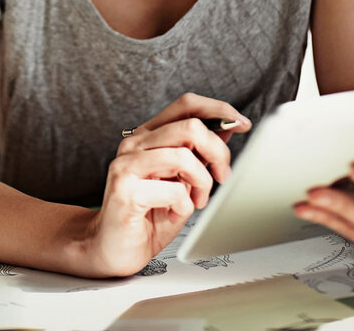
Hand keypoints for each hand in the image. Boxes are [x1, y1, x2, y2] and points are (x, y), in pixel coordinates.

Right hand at [77, 93, 250, 276]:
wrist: (112, 249)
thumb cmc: (147, 217)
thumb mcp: (182, 181)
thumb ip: (198, 155)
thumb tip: (226, 131)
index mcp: (148, 136)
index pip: (186, 105)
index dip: (219, 111)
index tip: (241, 124)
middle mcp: (134, 144)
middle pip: (191, 127)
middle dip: (218, 153)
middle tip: (222, 177)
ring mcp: (126, 165)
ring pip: (184, 157)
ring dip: (202, 183)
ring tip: (195, 201)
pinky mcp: (125, 190)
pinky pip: (173, 190)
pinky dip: (184, 206)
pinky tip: (172, 214)